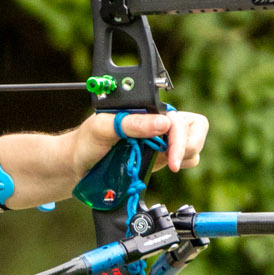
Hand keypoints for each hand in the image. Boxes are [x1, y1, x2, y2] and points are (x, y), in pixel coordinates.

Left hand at [68, 108, 209, 174]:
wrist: (79, 165)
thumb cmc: (86, 142)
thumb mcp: (101, 128)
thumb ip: (130, 123)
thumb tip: (162, 123)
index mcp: (146, 109)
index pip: (178, 119)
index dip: (178, 138)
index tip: (169, 157)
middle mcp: (157, 121)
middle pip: (195, 127)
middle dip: (187, 146)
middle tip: (171, 163)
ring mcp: (162, 138)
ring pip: (194, 143)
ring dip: (184, 155)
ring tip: (164, 163)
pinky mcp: (162, 155)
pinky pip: (187, 157)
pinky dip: (181, 163)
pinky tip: (164, 165)